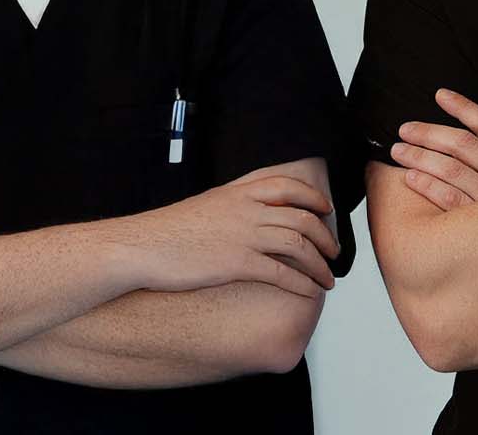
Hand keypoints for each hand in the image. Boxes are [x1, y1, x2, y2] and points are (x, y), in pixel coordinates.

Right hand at [118, 168, 340, 299]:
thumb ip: (233, 205)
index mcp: (238, 192)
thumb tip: (250, 212)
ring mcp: (244, 236)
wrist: (143, 247)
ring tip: (328, 279)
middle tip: (334, 251)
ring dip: (320, 264)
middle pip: (301, 217)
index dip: (313, 197)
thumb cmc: (168, 231)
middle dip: (325, 236)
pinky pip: (282, 273)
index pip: (288, 186)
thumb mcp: (206, 205)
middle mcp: (246, 210)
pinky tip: (310, 292)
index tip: (325, 210)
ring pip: (299, 245)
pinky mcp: (237, 263)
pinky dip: (303, 283)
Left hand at [390, 87, 477, 210]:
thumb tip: (464, 140)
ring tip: (399, 151)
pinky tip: (410, 177)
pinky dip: (427, 185)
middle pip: (463, 144)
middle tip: (404, 129)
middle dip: (429, 133)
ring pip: (452, 169)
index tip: (439, 95)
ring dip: (420, 156)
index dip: (463, 107)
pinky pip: (449, 199)